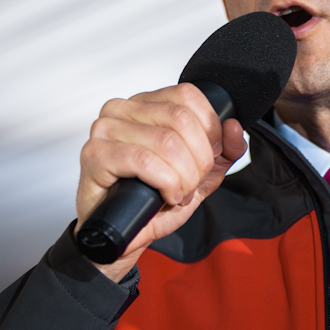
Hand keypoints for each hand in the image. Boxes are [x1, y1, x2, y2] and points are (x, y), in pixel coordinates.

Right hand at [75, 83, 246, 280]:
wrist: (125, 234)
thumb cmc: (154, 201)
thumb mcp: (202, 173)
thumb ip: (225, 150)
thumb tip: (234, 126)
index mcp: (146, 104)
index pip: (187, 95)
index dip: (209, 130)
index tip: (208, 157)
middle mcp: (123, 109)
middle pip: (181, 119)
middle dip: (198, 159)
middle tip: (192, 182)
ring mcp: (105, 129)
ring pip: (166, 142)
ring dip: (183, 177)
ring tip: (178, 193)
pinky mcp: (95, 154)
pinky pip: (144, 161)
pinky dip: (165, 183)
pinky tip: (165, 197)